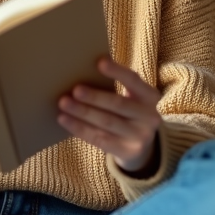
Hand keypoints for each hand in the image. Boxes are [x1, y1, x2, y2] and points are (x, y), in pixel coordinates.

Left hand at [58, 58, 161, 173]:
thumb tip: (84, 70)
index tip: (99, 62)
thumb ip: (117, 87)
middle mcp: (150, 117)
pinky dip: (79, 128)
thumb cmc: (129, 112)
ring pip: (106, 122)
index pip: (134, 81)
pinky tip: (64, 119)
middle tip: (75, 90)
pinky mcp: (127, 152)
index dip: (117, 72)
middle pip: (118, 104)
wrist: (142, 146)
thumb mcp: (133, 98)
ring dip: (83, 112)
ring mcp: (140, 137)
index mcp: (151, 97)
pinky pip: (99, 139)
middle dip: (94, 97)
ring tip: (64, 103)